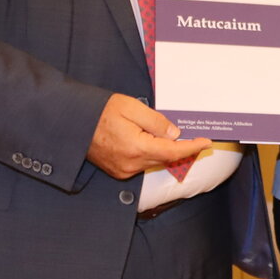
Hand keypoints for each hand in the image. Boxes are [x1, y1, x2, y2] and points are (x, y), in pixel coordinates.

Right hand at [86, 94, 210, 179]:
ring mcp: (123, 170)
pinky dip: (151, 154)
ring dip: (165, 150)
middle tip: (196, 138)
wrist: (73, 122)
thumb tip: (175, 134)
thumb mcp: (131, 107)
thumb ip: (156, 122)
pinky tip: (152, 142)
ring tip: (174, 136)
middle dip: (181, 149)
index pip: (173, 151)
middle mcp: (130, 164)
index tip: (206, 142)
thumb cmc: (101, 111)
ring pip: (153, 161)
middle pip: (164, 158)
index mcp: (136, 148)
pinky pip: (141, 163)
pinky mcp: (118, 171)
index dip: (191, 148)